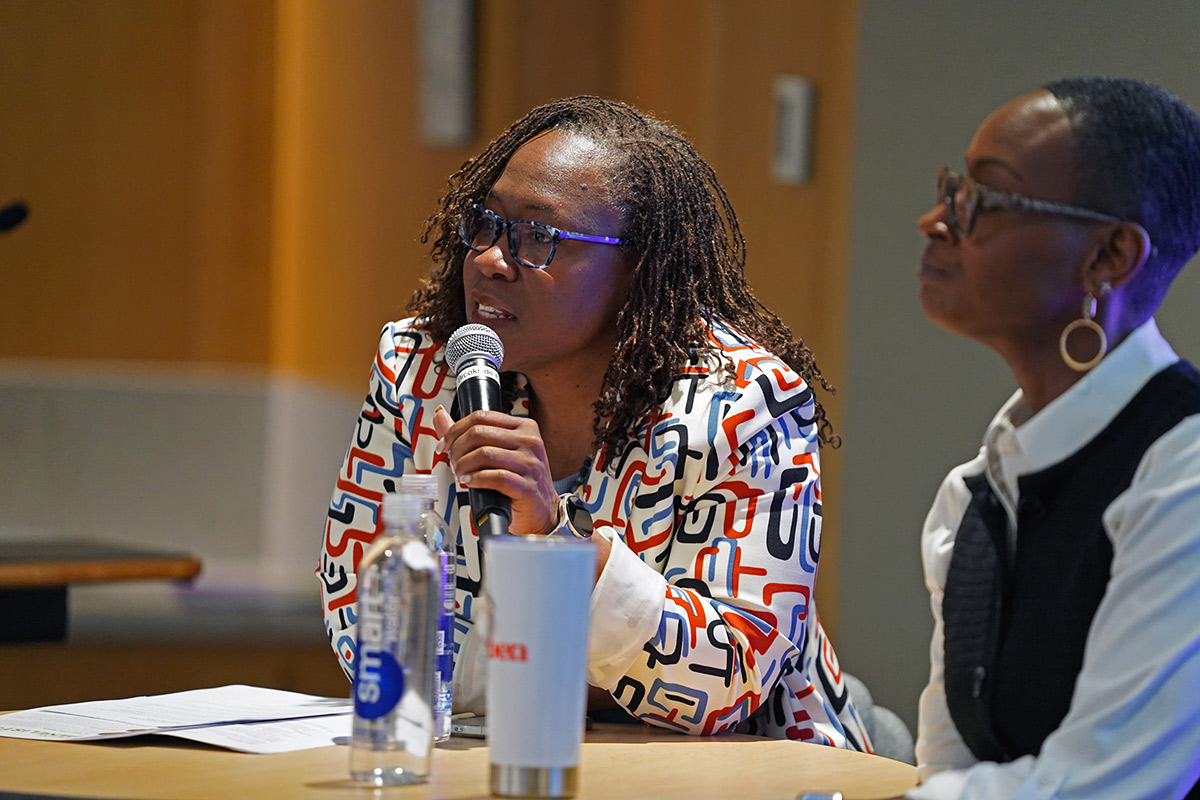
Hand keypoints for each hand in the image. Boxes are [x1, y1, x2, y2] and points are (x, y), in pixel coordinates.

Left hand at [433, 406, 560, 534]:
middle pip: (479, 433)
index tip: (445, 445)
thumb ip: (467, 434)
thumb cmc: (519, 481)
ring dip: (464, 466)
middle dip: (457, 450)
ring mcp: (531, 464)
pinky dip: (476, 480)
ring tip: (461, 476)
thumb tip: (440, 416)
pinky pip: (495, 477)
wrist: (542, 511)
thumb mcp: (498, 452)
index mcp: (524, 427)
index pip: (481, 416)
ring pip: (484, 454)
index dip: (455, 431)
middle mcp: (530, 441)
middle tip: (453, 464)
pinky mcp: (528, 487)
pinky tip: (471, 483)